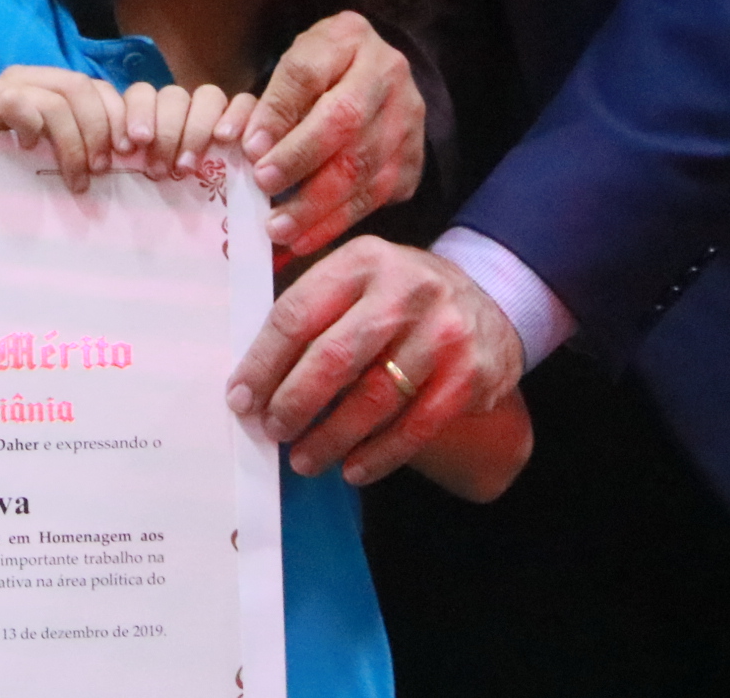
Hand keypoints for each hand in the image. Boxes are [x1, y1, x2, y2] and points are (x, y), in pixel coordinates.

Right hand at [0, 66, 249, 193]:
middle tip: (103, 173)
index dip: (126, 123)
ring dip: (74, 140)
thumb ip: (98, 153)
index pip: (103, 93)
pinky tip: (31, 148)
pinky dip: (31, 123)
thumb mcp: (68, 166)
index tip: (138, 160)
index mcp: (57, 89)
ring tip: (76, 176)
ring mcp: (2, 89)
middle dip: (103, 132)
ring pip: (57, 97)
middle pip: (84, 89)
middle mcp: (31, 80)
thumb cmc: (22, 184)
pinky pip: (14, 100)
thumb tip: (155, 165)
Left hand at [226, 237, 523, 486]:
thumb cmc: (398, 296)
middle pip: (334, 357)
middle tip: (272, 430)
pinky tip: (353, 469)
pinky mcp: (472, 374)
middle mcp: (406, 290)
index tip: (240, 398)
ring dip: (331, 437)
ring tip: (304, 458)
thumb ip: (310, 307)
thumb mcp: (357, 276)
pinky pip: (416, 425)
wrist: (489, 299)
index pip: (298, 314)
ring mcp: (443, 333)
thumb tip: (248, 370)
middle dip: (294, 402)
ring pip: (374, 398)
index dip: (262, 362)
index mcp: (362, 261)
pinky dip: (380, 454)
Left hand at [239, 11, 423, 254]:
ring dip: (316, 204)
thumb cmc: (320, 74)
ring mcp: (408, 119)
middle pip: (343, 121)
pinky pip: (376, 196)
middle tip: (263, 186)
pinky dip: (337, 222)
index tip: (250, 148)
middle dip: (299, 160)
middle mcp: (388, 74)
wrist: (377, 79)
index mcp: (348, 38)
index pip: (308, 72)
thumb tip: (233, 138)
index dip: (278, 111)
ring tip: (278, 227)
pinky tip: (306, 237)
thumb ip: (266, 99)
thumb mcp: (290, 66)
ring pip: (363, 166)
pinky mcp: (414, 159)